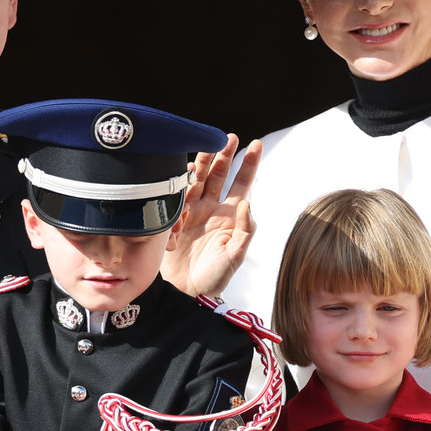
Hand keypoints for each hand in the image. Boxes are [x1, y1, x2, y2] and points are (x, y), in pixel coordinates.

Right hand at [162, 134, 261, 296]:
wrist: (186, 293)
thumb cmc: (215, 277)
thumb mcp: (235, 256)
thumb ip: (245, 231)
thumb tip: (248, 203)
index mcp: (230, 216)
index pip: (242, 184)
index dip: (248, 165)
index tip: (255, 144)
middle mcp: (212, 210)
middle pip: (219, 176)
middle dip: (224, 156)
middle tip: (228, 137)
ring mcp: (193, 212)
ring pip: (199, 180)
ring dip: (204, 163)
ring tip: (208, 146)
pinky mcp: (175, 218)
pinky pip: (179, 194)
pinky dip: (183, 181)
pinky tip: (188, 170)